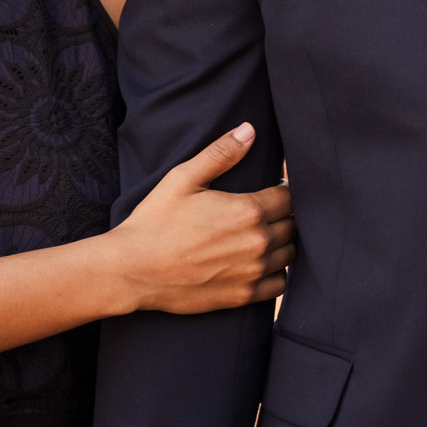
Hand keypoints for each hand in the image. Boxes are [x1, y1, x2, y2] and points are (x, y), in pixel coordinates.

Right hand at [104, 123, 295, 314]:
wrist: (133, 270)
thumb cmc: (155, 221)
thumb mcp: (183, 178)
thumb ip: (220, 153)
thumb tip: (249, 130)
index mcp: (247, 211)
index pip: (289, 197)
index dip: (282, 190)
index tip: (270, 189)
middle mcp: (257, 243)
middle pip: (293, 225)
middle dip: (283, 215)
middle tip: (264, 212)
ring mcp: (252, 272)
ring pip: (290, 253)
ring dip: (281, 242)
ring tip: (261, 235)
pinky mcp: (243, 296)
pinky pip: (280, 283)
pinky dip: (276, 272)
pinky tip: (260, 263)